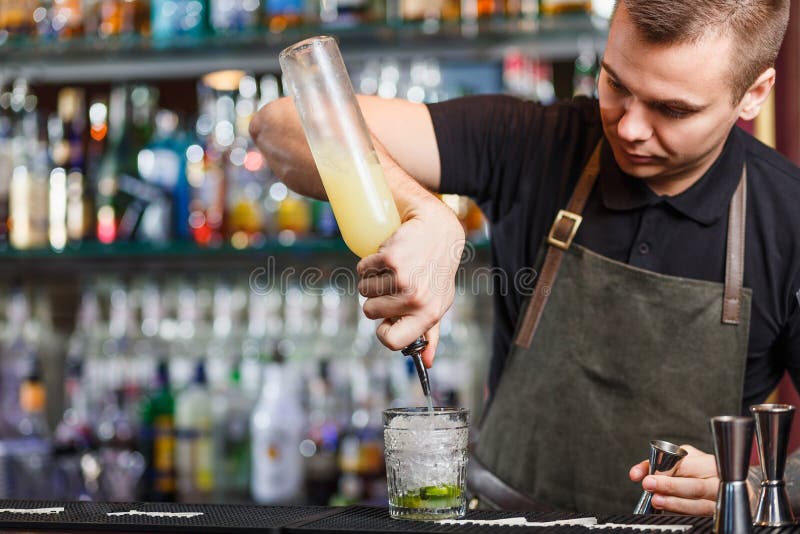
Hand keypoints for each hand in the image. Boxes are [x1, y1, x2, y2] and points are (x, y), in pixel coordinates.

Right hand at [357, 140, 464, 367]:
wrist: (438, 228)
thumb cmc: (436, 268)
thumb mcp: (438, 302)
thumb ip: (430, 333)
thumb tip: (428, 363)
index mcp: (428, 315)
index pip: (393, 342)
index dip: (382, 333)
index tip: (383, 322)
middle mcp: (416, 300)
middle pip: (370, 312)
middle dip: (374, 298)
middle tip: (392, 283)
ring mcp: (403, 279)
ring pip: (364, 290)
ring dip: (371, 279)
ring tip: (392, 267)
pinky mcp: (391, 258)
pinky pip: (362, 269)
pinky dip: (367, 262)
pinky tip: (385, 254)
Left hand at [629, 445, 719, 515]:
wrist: (716, 479)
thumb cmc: (696, 468)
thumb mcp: (678, 459)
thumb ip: (655, 463)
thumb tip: (636, 474)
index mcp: (708, 463)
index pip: (687, 466)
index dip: (666, 471)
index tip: (648, 476)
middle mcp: (716, 482)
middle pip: (696, 486)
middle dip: (670, 486)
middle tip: (649, 485)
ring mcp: (717, 500)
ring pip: (700, 505)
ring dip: (675, 504)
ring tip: (657, 500)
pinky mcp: (715, 513)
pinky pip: (700, 515)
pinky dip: (683, 512)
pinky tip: (669, 511)